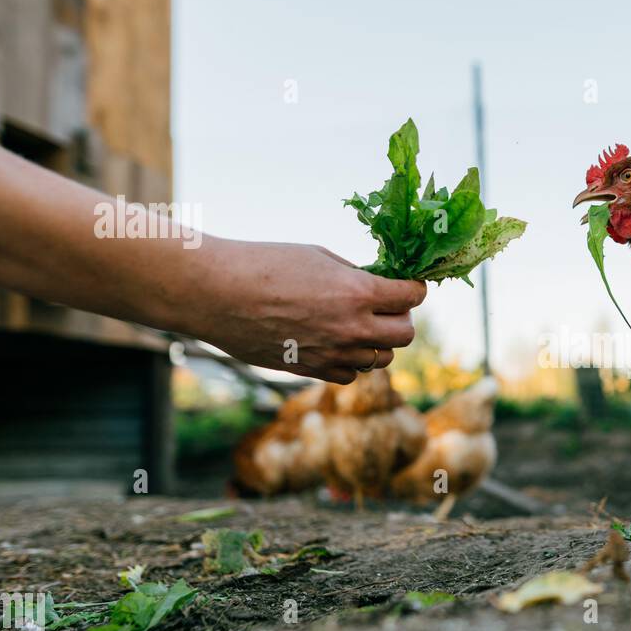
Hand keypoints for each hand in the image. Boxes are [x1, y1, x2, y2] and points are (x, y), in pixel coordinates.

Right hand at [193, 239, 425, 382]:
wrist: (216, 293)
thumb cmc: (264, 264)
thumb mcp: (319, 257)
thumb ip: (355, 276)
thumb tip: (380, 285)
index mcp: (357, 293)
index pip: (411, 297)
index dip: (414, 289)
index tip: (409, 286)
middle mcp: (352, 328)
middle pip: (405, 335)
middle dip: (401, 319)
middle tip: (388, 307)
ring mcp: (333, 354)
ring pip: (381, 360)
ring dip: (378, 342)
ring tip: (360, 325)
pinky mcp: (312, 370)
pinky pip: (351, 374)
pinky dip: (352, 360)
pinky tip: (337, 342)